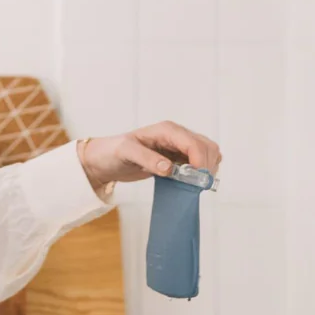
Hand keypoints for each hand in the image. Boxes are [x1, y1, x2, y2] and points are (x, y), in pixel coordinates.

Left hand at [79, 121, 221, 190]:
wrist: (106, 159)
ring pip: (207, 153)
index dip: (200, 161)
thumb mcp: (126, 153)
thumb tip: (169, 169)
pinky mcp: (178, 157)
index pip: (193, 143)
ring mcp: (179, 146)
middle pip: (207, 146)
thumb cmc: (113, 152)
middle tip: (197, 185)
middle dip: (207, 165)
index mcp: (166, 130)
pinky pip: (199, 162)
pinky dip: (201, 172)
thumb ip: (147, 159)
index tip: (197, 179)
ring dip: (207, 169)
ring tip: (193, 184)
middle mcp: (176, 135)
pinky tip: (190, 181)